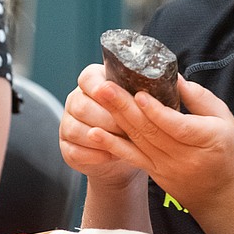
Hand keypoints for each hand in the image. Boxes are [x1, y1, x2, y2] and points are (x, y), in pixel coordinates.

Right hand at [59, 64, 142, 188]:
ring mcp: (67, 123)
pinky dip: (94, 155)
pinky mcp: (66, 146)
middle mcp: (75, 100)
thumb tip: (167, 84)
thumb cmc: (135, 119)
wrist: (123, 149)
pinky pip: (74, 151)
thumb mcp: (139, 102)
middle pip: (81, 106)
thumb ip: (144, 92)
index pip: (87, 78)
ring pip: (74, 129)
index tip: (111, 93)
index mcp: (92, 82)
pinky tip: (110, 155)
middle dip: (106, 118)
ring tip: (120, 142)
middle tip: (127, 127)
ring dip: (99, 137)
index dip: (98, 87)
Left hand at [85, 74, 233, 215]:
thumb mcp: (225, 121)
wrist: (225, 198)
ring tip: (98, 98)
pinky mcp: (154, 174)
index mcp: (206, 139)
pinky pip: (131, 157)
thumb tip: (174, 78)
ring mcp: (166, 168)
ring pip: (137, 141)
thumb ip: (200, 99)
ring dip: (114, 118)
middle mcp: (184, 157)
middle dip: (124, 106)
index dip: (155, 110)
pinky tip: (94, 133)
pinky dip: (112, 144)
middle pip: (150, 131)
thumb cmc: (228, 154)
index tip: (138, 93)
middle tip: (105, 86)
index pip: (176, 126)